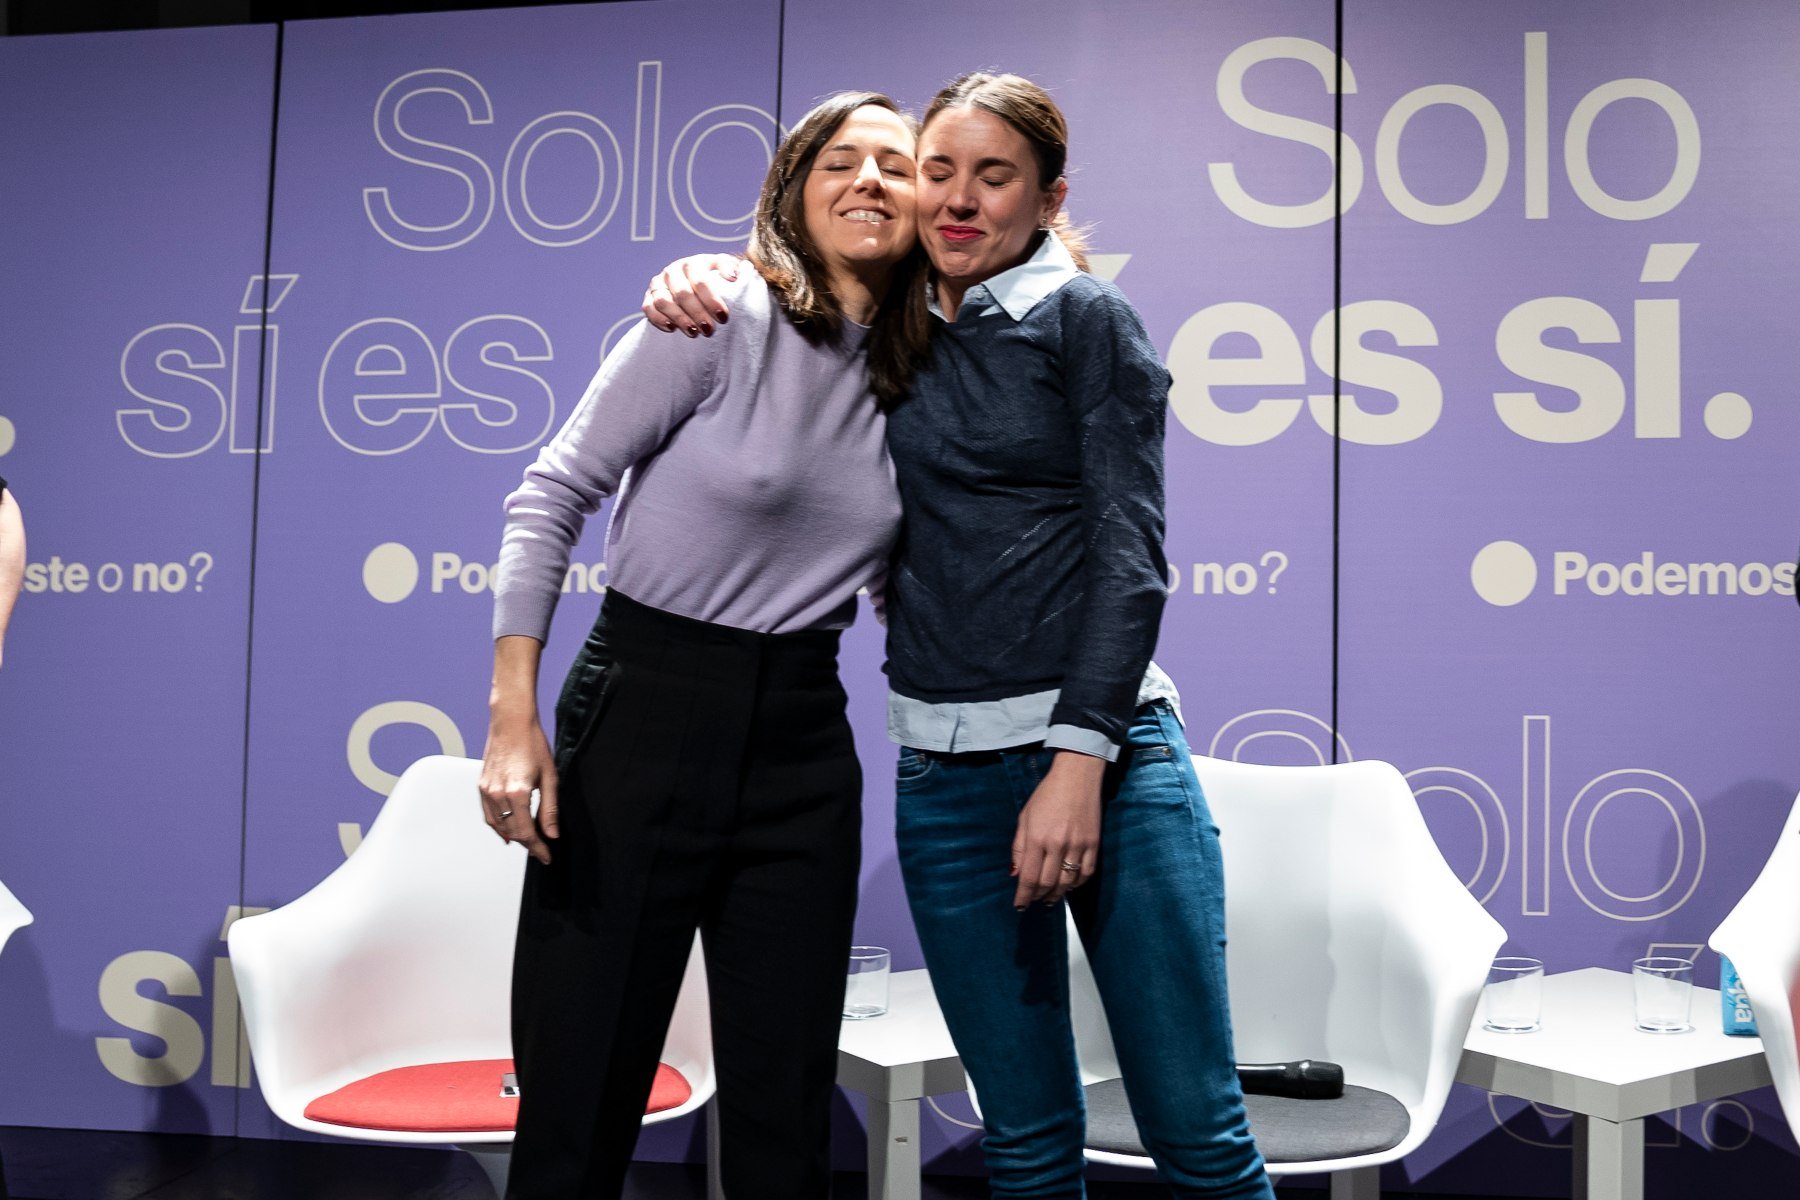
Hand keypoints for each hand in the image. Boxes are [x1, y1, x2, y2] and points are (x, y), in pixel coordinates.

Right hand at [479, 716, 558, 864]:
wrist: (511, 722)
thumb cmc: (532, 744)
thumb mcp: (550, 777)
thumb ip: (550, 809)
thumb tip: (552, 833)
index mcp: (518, 793)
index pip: (527, 833)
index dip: (538, 848)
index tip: (546, 857)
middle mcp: (498, 795)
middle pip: (512, 832)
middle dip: (528, 845)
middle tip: (541, 851)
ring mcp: (487, 791)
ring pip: (498, 826)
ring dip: (513, 837)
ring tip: (528, 843)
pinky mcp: (481, 786)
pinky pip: (488, 815)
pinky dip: (498, 826)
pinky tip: (508, 829)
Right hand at [642, 253, 742, 336]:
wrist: (697, 286)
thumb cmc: (715, 280)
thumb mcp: (727, 270)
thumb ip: (731, 268)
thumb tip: (732, 277)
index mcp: (693, 263)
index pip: (700, 280)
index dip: (712, 300)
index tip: (723, 317)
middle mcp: (673, 271)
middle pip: (682, 293)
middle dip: (697, 314)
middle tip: (709, 330)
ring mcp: (658, 283)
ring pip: (663, 301)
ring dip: (679, 319)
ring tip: (694, 333)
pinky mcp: (649, 297)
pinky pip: (648, 309)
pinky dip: (658, 320)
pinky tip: (672, 329)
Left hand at [1012, 752, 1103, 908]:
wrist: (1077, 777)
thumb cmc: (1046, 795)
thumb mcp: (1025, 817)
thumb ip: (1019, 847)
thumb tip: (1016, 874)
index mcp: (1037, 838)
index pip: (1029, 877)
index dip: (1024, 896)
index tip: (1020, 906)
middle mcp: (1058, 844)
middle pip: (1048, 883)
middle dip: (1039, 897)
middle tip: (1034, 901)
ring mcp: (1078, 845)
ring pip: (1067, 882)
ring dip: (1057, 895)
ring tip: (1050, 899)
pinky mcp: (1094, 843)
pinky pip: (1086, 873)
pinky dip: (1077, 884)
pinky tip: (1069, 886)